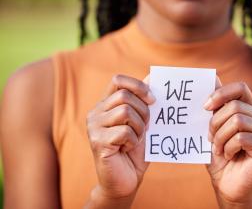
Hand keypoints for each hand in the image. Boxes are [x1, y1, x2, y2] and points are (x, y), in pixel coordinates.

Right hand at [85, 75, 154, 205]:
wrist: (126, 180)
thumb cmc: (135, 151)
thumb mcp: (142, 122)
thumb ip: (144, 102)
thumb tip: (153, 76)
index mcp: (106, 105)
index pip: (118, 79)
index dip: (138, 86)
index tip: (152, 100)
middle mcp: (96, 112)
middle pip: (125, 96)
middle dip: (144, 111)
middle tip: (145, 127)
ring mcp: (94, 127)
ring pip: (125, 112)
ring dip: (139, 127)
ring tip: (136, 139)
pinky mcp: (97, 141)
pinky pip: (124, 131)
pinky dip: (134, 140)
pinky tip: (128, 149)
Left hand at [205, 81, 251, 207]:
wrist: (228, 186)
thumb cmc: (221, 157)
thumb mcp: (215, 129)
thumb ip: (216, 107)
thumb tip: (213, 77)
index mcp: (251, 110)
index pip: (240, 88)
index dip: (221, 93)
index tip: (205, 106)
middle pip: (234, 106)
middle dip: (215, 123)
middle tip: (211, 139)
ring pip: (237, 120)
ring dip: (221, 137)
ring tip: (220, 149)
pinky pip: (241, 137)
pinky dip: (229, 147)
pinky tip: (229, 155)